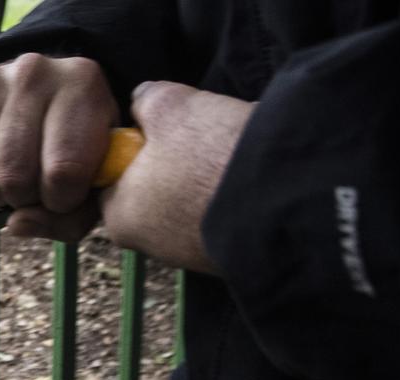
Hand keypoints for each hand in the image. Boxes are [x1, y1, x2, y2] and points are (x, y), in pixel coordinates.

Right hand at [0, 54, 117, 235]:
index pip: (63, 171)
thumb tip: (16, 224)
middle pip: (14, 175)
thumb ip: (71, 217)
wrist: (47, 93)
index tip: (64, 195)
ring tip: (8, 177)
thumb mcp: (95, 178)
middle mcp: (33, 71)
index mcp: (83, 85)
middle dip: (22, 199)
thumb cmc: (78, 143)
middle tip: (32, 188)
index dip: (61, 202)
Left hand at [96, 82, 253, 273]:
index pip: (113, 172)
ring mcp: (190, 257)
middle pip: (152, 187)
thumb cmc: (213, 154)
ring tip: (232, 156)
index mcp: (119, 216)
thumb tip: (142, 102)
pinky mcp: (226, 259)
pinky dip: (231, 195)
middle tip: (205, 138)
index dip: (137, 143)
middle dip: (177, 160)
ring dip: (208, 176)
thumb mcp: (171, 105)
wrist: (287, 202)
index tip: (166, 127)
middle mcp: (148, 246)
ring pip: (190, 200)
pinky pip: (220, 215)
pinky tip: (249, 178)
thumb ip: (145, 100)